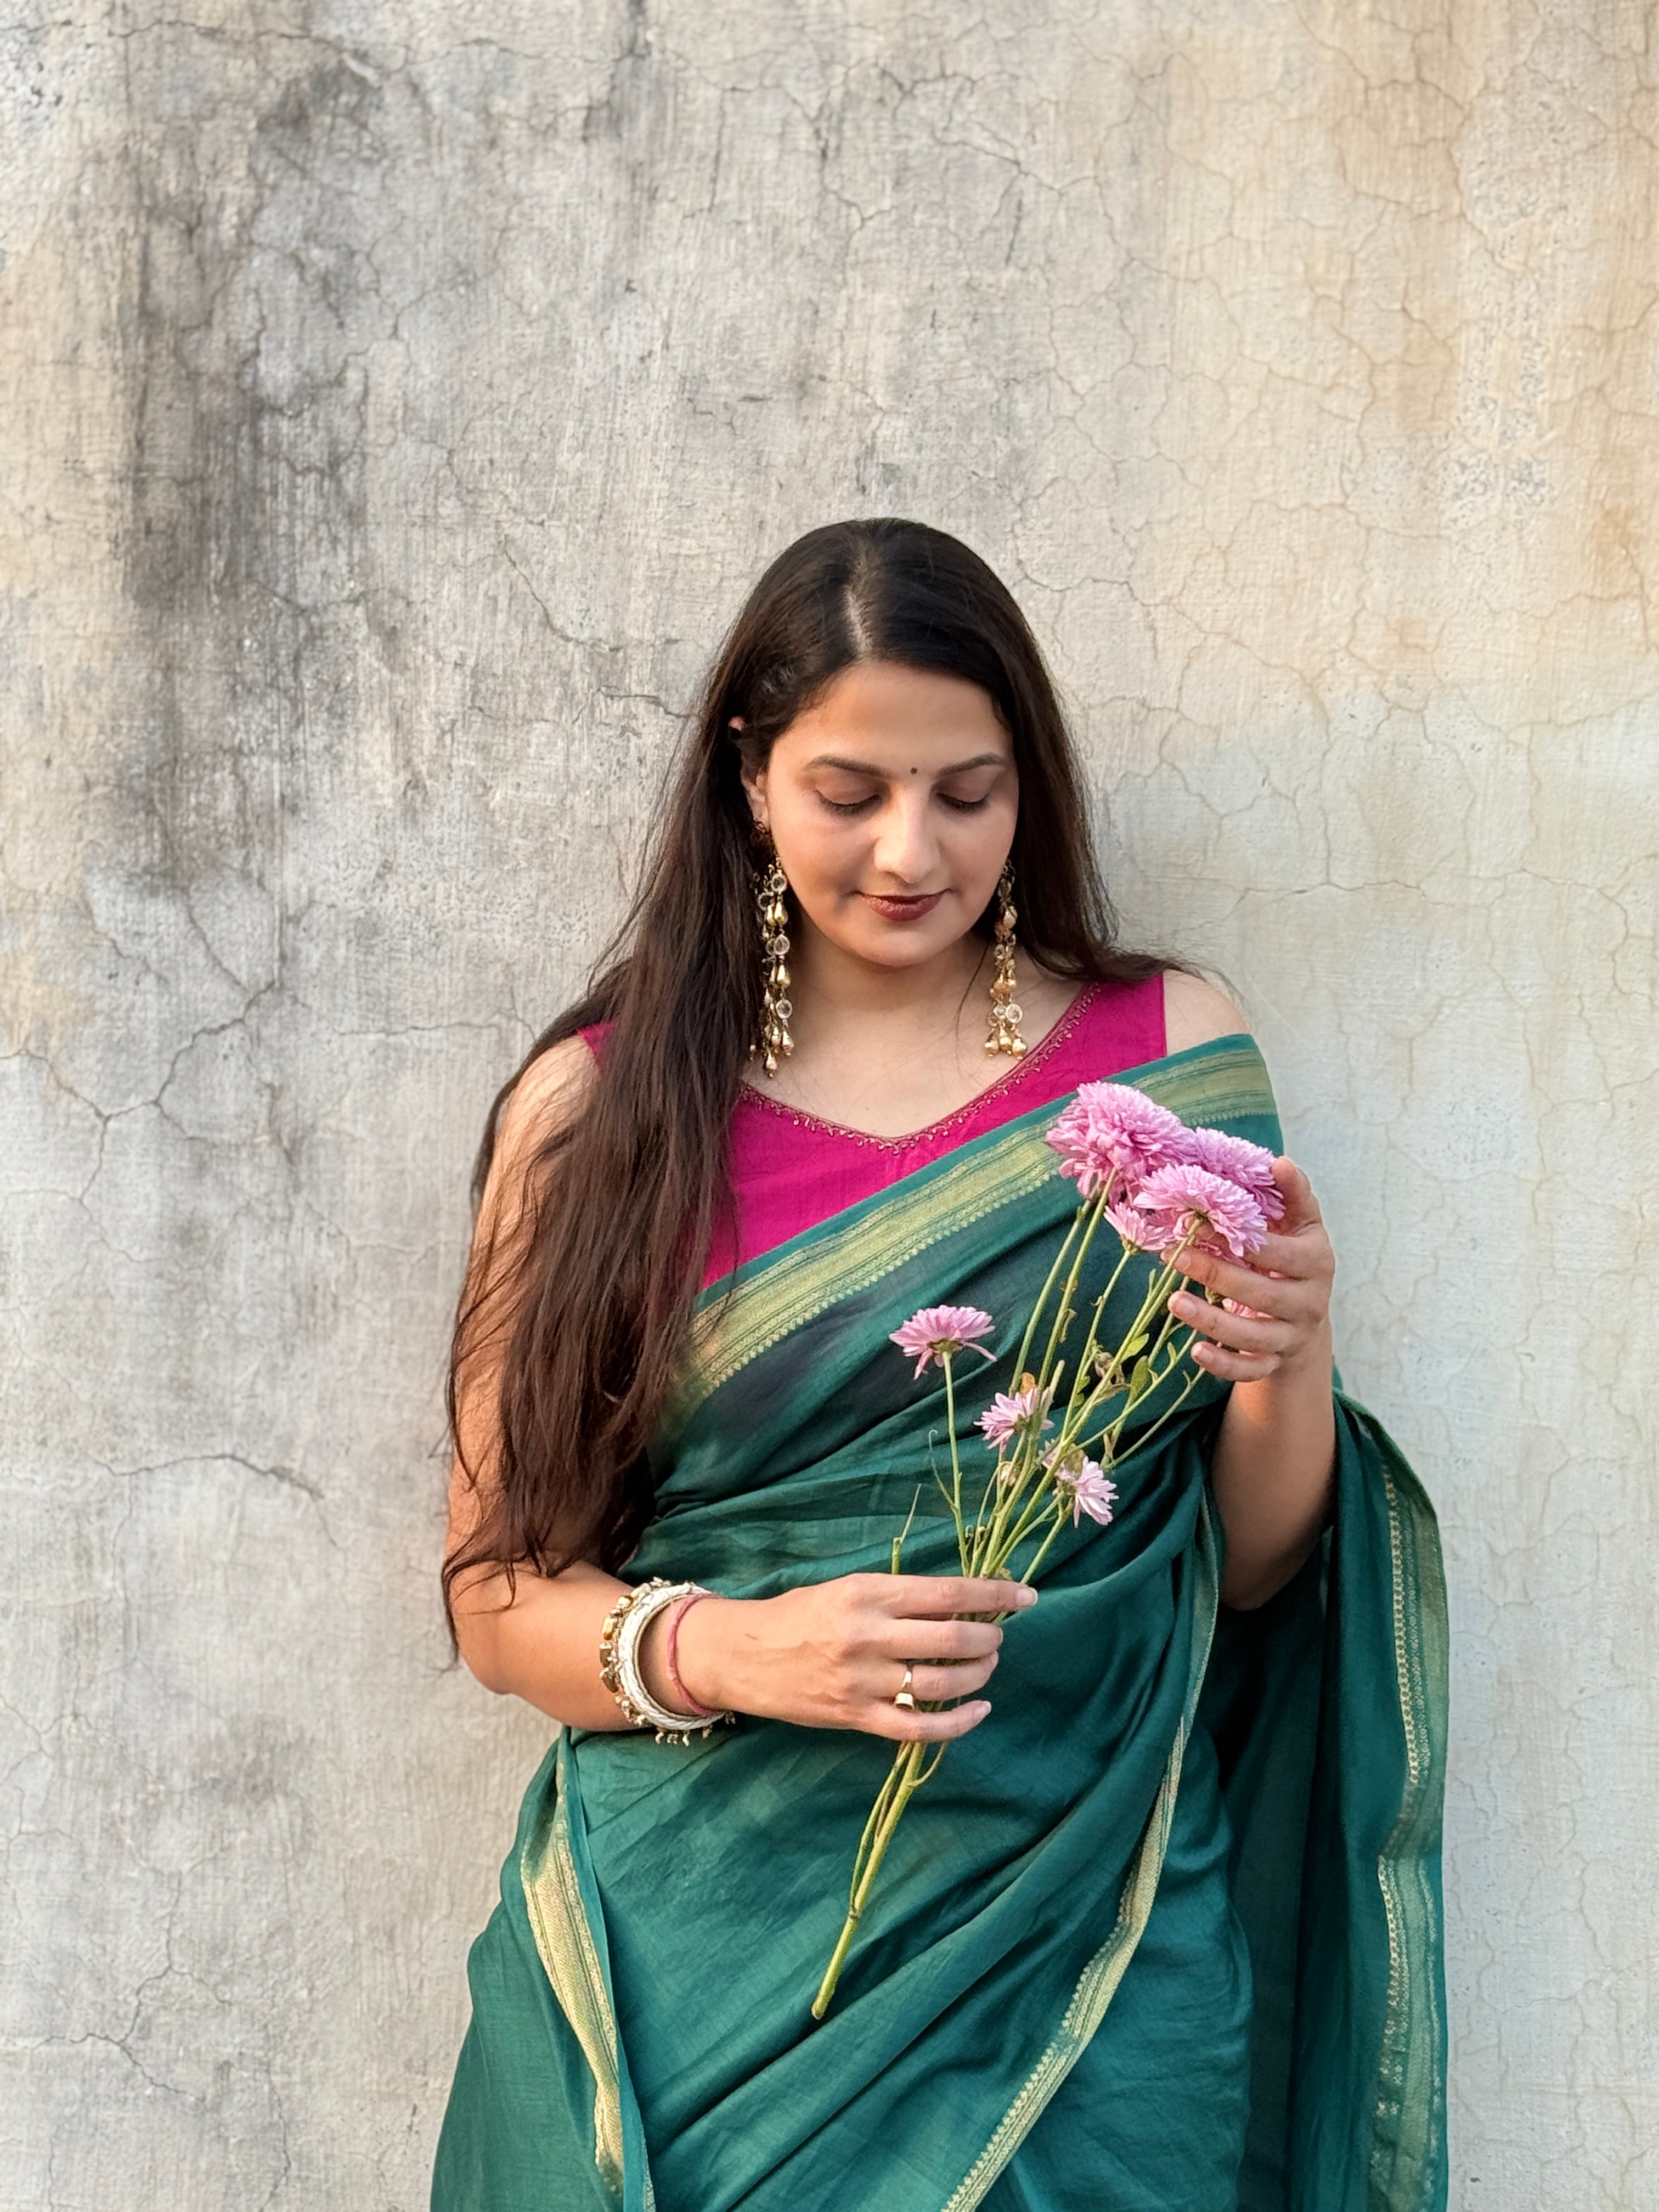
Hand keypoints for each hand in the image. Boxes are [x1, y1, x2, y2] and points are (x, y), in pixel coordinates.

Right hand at [667, 1573, 1035, 1741]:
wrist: (743, 1655)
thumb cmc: (800, 1614)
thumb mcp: (848, 1587)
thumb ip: (900, 1596)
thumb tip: (963, 1602)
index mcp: (868, 1593)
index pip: (948, 1593)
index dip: (994, 1594)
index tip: (1026, 1595)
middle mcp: (869, 1635)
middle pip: (953, 1639)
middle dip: (990, 1638)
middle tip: (997, 1636)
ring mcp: (864, 1681)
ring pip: (943, 1683)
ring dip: (979, 1675)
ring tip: (986, 1666)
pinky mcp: (856, 1717)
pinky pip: (919, 1728)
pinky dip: (958, 1723)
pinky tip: (978, 1711)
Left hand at [1166, 1158, 1334, 1382]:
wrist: (1308, 1315)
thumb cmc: (1295, 1257)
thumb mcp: (1301, 1224)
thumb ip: (1293, 1194)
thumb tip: (1280, 1162)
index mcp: (1317, 1263)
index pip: (1275, 1253)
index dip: (1237, 1239)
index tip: (1198, 1223)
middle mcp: (1310, 1303)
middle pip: (1262, 1295)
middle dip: (1217, 1275)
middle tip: (1177, 1255)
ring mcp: (1292, 1336)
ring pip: (1253, 1336)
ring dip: (1211, 1321)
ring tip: (1173, 1301)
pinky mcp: (1276, 1362)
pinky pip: (1251, 1370)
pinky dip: (1223, 1365)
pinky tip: (1195, 1351)